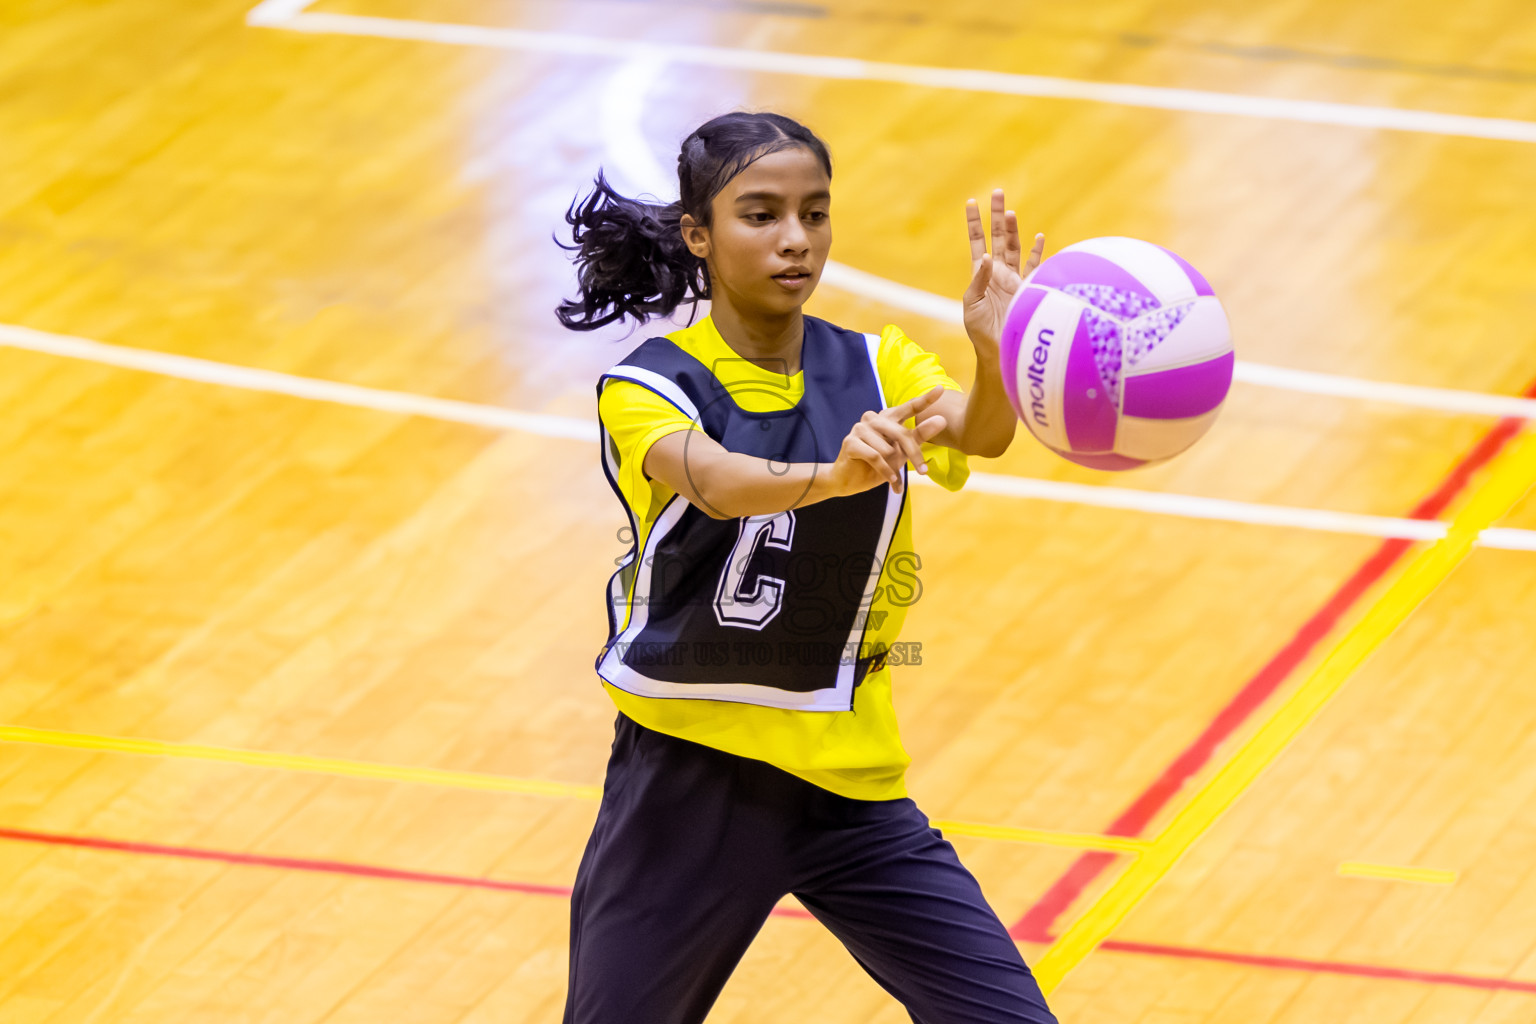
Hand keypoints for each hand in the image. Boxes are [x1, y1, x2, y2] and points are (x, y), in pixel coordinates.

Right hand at [827, 386, 947, 495]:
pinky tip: (891, 481)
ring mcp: (860, 428)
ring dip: (893, 467)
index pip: (909, 407)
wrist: (850, 480)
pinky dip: (885, 471)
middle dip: (914, 455)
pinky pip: (876, 457)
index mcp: (888, 417)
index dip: (925, 399)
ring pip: (888, 449)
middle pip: (902, 434)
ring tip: (891, 476)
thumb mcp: (903, 451)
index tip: (941, 388)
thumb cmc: (879, 464)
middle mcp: (873, 418)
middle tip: (923, 472)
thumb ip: (920, 435)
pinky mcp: (850, 442)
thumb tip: (942, 420)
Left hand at [962, 189, 1044, 356]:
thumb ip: (980, 279)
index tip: (972, 202)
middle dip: (997, 215)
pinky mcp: (1029, 288)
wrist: (1000, 350)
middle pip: (998, 237)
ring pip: (1015, 247)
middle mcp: (998, 272)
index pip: (977, 242)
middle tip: (998, 192)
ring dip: (1013, 229)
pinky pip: (1035, 266)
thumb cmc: (980, 330)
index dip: (974, 222)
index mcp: (981, 274)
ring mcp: (1015, 279)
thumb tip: (988, 256)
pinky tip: (1039, 237)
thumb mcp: (972, 303)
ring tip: (1011, 212)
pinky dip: (1038, 252)